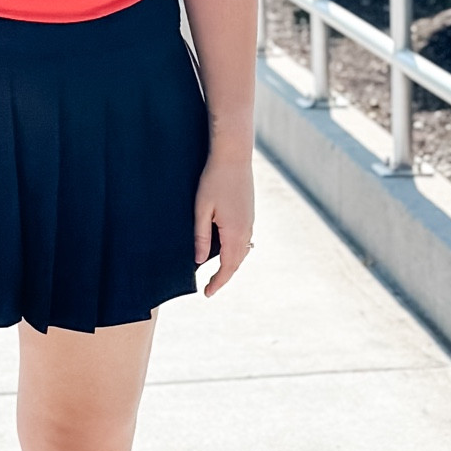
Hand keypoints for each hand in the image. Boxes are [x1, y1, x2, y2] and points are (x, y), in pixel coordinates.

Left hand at [194, 149, 253, 296]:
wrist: (234, 157)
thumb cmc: (214, 180)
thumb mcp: (201, 210)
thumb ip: (201, 237)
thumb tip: (200, 261)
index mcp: (235, 233)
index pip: (228, 267)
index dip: (218, 282)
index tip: (207, 294)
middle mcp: (247, 230)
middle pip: (237, 262)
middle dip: (224, 276)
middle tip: (209, 287)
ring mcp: (250, 222)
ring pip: (242, 251)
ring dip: (231, 264)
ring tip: (216, 272)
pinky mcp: (250, 214)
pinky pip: (244, 240)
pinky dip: (235, 251)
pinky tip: (225, 249)